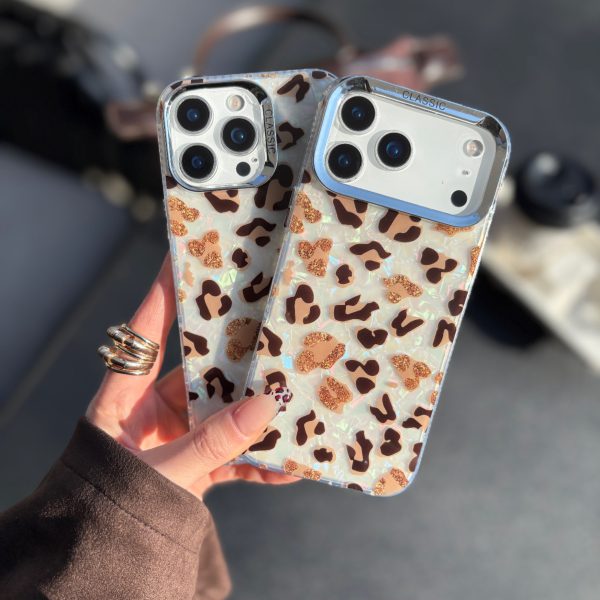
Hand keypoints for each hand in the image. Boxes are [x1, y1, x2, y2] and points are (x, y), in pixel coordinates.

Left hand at [86, 255, 295, 497]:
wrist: (106, 556)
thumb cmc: (109, 508)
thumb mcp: (157, 474)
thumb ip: (210, 444)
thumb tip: (265, 405)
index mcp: (123, 400)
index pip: (144, 335)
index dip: (160, 294)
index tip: (179, 254)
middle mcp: (152, 411)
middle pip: (200, 370)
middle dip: (236, 357)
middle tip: (268, 328)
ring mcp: (178, 436)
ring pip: (225, 411)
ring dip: (258, 411)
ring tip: (294, 398)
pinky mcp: (196, 464)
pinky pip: (234, 453)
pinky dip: (260, 460)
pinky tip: (290, 464)